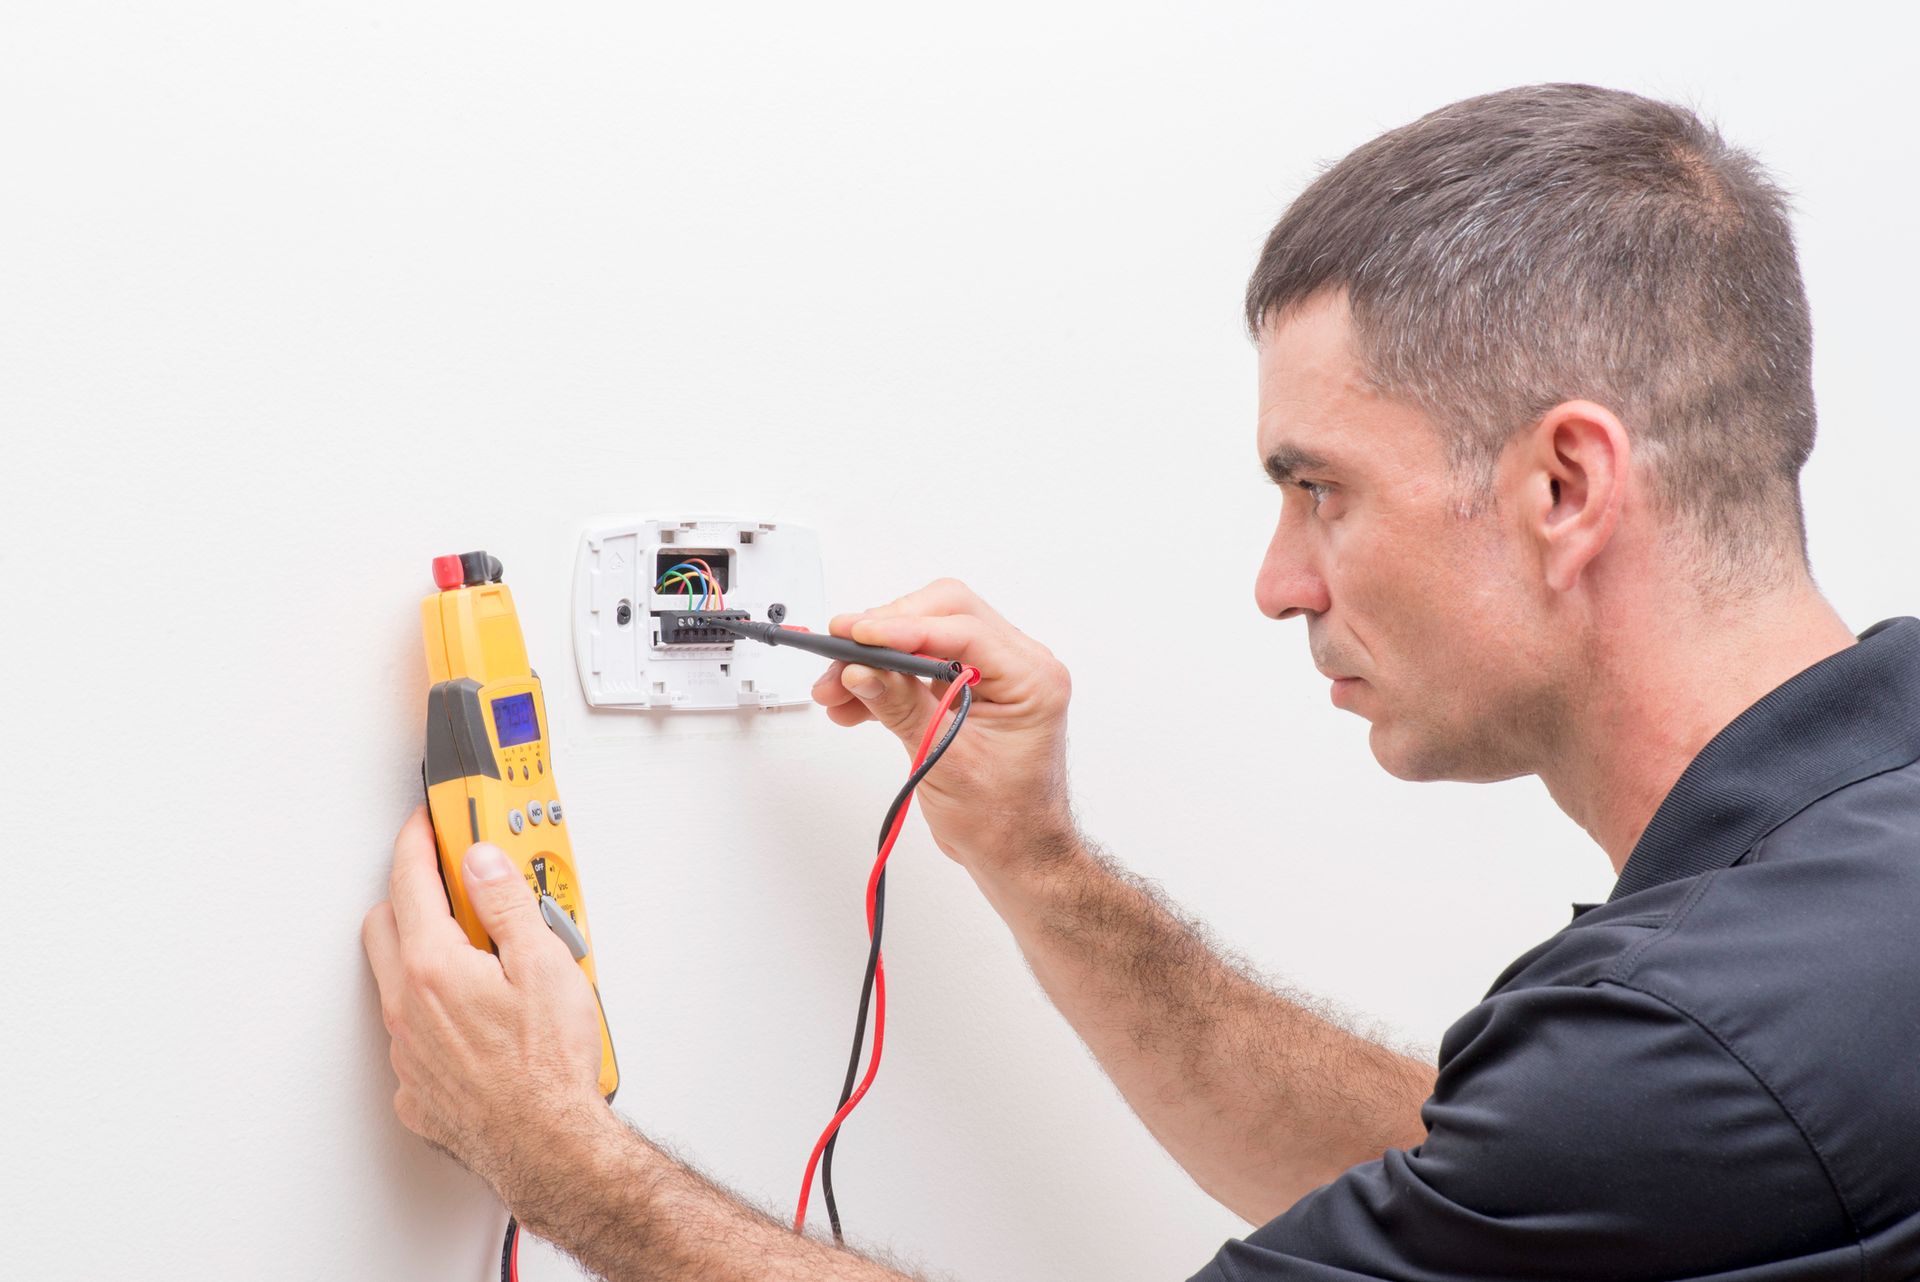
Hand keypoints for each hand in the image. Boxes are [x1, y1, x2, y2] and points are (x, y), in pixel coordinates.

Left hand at [362, 807, 605, 1190]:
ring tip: (482, 954)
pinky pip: (412, 1034)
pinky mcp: (418, 1087)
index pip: (410, 880)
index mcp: (433, 966)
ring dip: (424, 953)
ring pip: (396, 981)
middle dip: (411, 891)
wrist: (548, 1147)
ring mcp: (408, 1050)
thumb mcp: (544, 965)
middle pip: (386, 924)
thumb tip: (483, 863)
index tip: (429, 822)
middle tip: (454, 880)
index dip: (419, 840)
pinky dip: (434, 1013)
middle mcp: (407, 1007)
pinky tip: (476, 1017)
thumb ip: (507, 904)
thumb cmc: (549, 1069)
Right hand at [812, 577, 1078, 874]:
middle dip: (886, 631)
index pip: (962, 629)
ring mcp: (996, 674)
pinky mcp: (971, 687)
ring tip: (835, 689)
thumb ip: (901, 708)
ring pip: (928, 634)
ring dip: (878, 656)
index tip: (855, 635)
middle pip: (945, 614)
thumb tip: (861, 670)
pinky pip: (923, 663)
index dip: (903, 628)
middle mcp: (1020, 666)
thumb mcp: (945, 762)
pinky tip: (853, 701)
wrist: (1016, 853)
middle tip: (840, 654)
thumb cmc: (1003, 819)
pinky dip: (886, 677)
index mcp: (1031, 678)